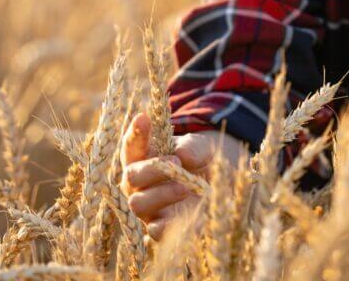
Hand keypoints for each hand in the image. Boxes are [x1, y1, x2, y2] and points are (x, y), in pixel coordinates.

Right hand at [119, 112, 250, 240]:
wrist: (218, 187)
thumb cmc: (201, 162)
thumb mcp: (202, 148)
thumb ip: (193, 147)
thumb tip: (183, 156)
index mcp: (144, 158)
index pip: (131, 145)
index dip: (135, 132)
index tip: (143, 117)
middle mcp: (139, 184)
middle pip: (130, 177)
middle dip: (152, 169)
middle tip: (176, 163)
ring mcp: (147, 207)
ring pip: (137, 204)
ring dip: (161, 193)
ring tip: (185, 186)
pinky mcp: (160, 228)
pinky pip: (155, 231)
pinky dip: (169, 224)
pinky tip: (186, 215)